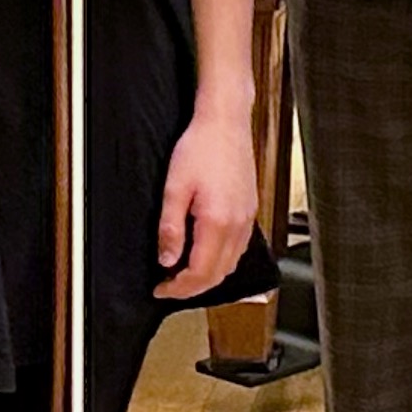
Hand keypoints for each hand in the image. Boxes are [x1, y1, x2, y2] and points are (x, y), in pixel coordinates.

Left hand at [155, 102, 259, 299]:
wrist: (225, 123)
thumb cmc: (200, 148)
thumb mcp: (174, 188)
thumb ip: (170, 228)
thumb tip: (167, 260)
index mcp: (217, 222)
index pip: (200, 273)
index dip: (178, 288)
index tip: (160, 288)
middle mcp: (238, 225)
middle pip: (218, 274)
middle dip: (192, 288)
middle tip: (168, 286)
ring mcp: (247, 219)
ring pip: (231, 264)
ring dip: (208, 276)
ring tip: (184, 273)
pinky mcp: (250, 211)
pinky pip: (239, 248)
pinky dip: (222, 261)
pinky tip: (205, 253)